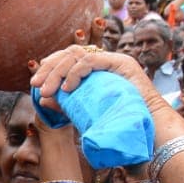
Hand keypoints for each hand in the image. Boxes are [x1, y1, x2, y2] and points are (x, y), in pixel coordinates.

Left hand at [29, 45, 157, 113]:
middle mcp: (105, 61)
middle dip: (49, 68)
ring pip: (77, 54)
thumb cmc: (118, 122)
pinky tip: (67, 89)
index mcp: (96, 69)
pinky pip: (91, 61)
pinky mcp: (122, 63)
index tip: (35, 81)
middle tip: (35, 84)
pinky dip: (75, 73)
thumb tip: (41, 100)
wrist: (148, 129)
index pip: (69, 57)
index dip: (50, 66)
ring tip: (47, 90)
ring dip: (57, 71)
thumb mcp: (84, 111)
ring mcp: (115, 60)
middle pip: (70, 53)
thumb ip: (65, 104)